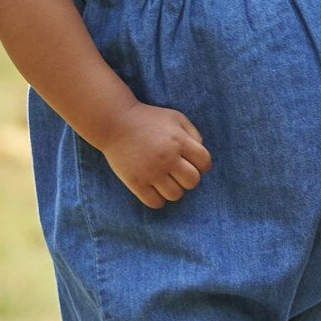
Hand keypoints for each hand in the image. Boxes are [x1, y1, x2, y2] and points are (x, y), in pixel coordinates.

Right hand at [91, 102, 211, 208]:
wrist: (115, 123)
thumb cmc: (149, 119)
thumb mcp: (176, 118)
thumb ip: (193, 134)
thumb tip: (200, 156)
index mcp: (180, 141)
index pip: (205, 163)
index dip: (203, 165)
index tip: (194, 164)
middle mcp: (168, 158)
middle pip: (192, 181)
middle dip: (190, 179)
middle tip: (179, 173)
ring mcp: (151, 172)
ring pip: (175, 195)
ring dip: (174, 190)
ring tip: (167, 181)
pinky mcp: (135, 182)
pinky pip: (155, 203)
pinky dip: (159, 200)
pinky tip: (155, 189)